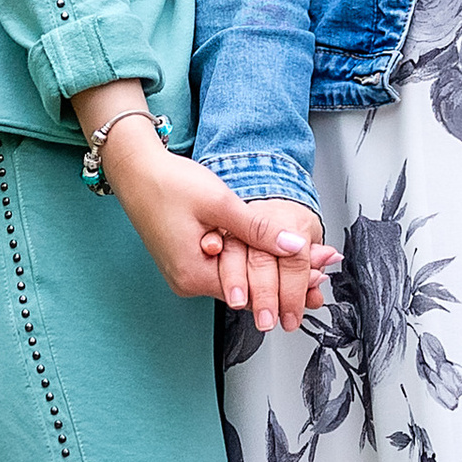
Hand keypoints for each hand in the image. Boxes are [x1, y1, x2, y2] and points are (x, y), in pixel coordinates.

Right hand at [99, 127, 335, 320]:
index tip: (322, 270)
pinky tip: (269, 245)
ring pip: (237, 274)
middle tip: (324, 261)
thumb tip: (295, 247)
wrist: (136, 171)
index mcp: (195, 275)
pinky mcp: (185, 258)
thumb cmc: (171, 184)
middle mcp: (188, 281)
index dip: (290, 281)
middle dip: (286, 274)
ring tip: (307, 254)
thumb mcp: (220, 203)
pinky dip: (247, 256)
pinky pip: (223, 264)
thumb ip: (257, 229)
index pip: (253, 290)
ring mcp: (185, 272)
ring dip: (268, 264)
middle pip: (247, 285)